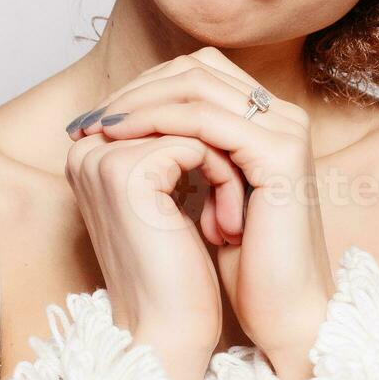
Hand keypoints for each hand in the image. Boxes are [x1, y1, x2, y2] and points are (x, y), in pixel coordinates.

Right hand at [64, 108, 241, 379]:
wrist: (170, 333)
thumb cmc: (175, 274)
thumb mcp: (167, 198)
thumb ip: (167, 149)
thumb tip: (200, 102)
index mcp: (89, 152)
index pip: (164, 108)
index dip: (206, 145)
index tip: (224, 196)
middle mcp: (86, 149)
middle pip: (177, 110)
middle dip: (217, 149)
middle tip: (234, 203)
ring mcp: (103, 158)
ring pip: (193, 125)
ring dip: (226, 169)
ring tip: (230, 219)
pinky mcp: (128, 172)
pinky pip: (198, 145)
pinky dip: (225, 181)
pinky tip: (225, 228)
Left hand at [73, 47, 335, 369]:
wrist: (283, 311)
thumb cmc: (245, 264)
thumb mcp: (206, 196)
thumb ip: (186, 155)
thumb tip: (125, 128)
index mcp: (271, 122)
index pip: (200, 72)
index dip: (146, 86)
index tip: (99, 116)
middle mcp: (283, 116)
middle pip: (197, 68)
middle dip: (137, 89)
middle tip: (92, 117)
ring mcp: (286, 131)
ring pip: (197, 85)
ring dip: (139, 102)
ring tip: (99, 127)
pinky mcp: (280, 154)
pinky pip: (205, 120)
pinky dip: (156, 122)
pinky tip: (121, 138)